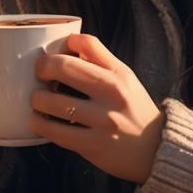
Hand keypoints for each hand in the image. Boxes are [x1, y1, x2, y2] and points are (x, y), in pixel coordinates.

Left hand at [30, 33, 165, 184]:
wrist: (155, 149)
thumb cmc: (134, 110)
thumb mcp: (126, 79)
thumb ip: (101, 60)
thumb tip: (68, 44)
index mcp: (119, 74)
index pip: (86, 42)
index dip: (63, 43)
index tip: (53, 53)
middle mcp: (112, 93)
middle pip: (63, 67)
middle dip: (42, 68)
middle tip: (38, 73)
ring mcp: (102, 120)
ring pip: (52, 102)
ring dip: (36, 99)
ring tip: (38, 101)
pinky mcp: (93, 145)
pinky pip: (55, 132)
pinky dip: (39, 124)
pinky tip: (38, 121)